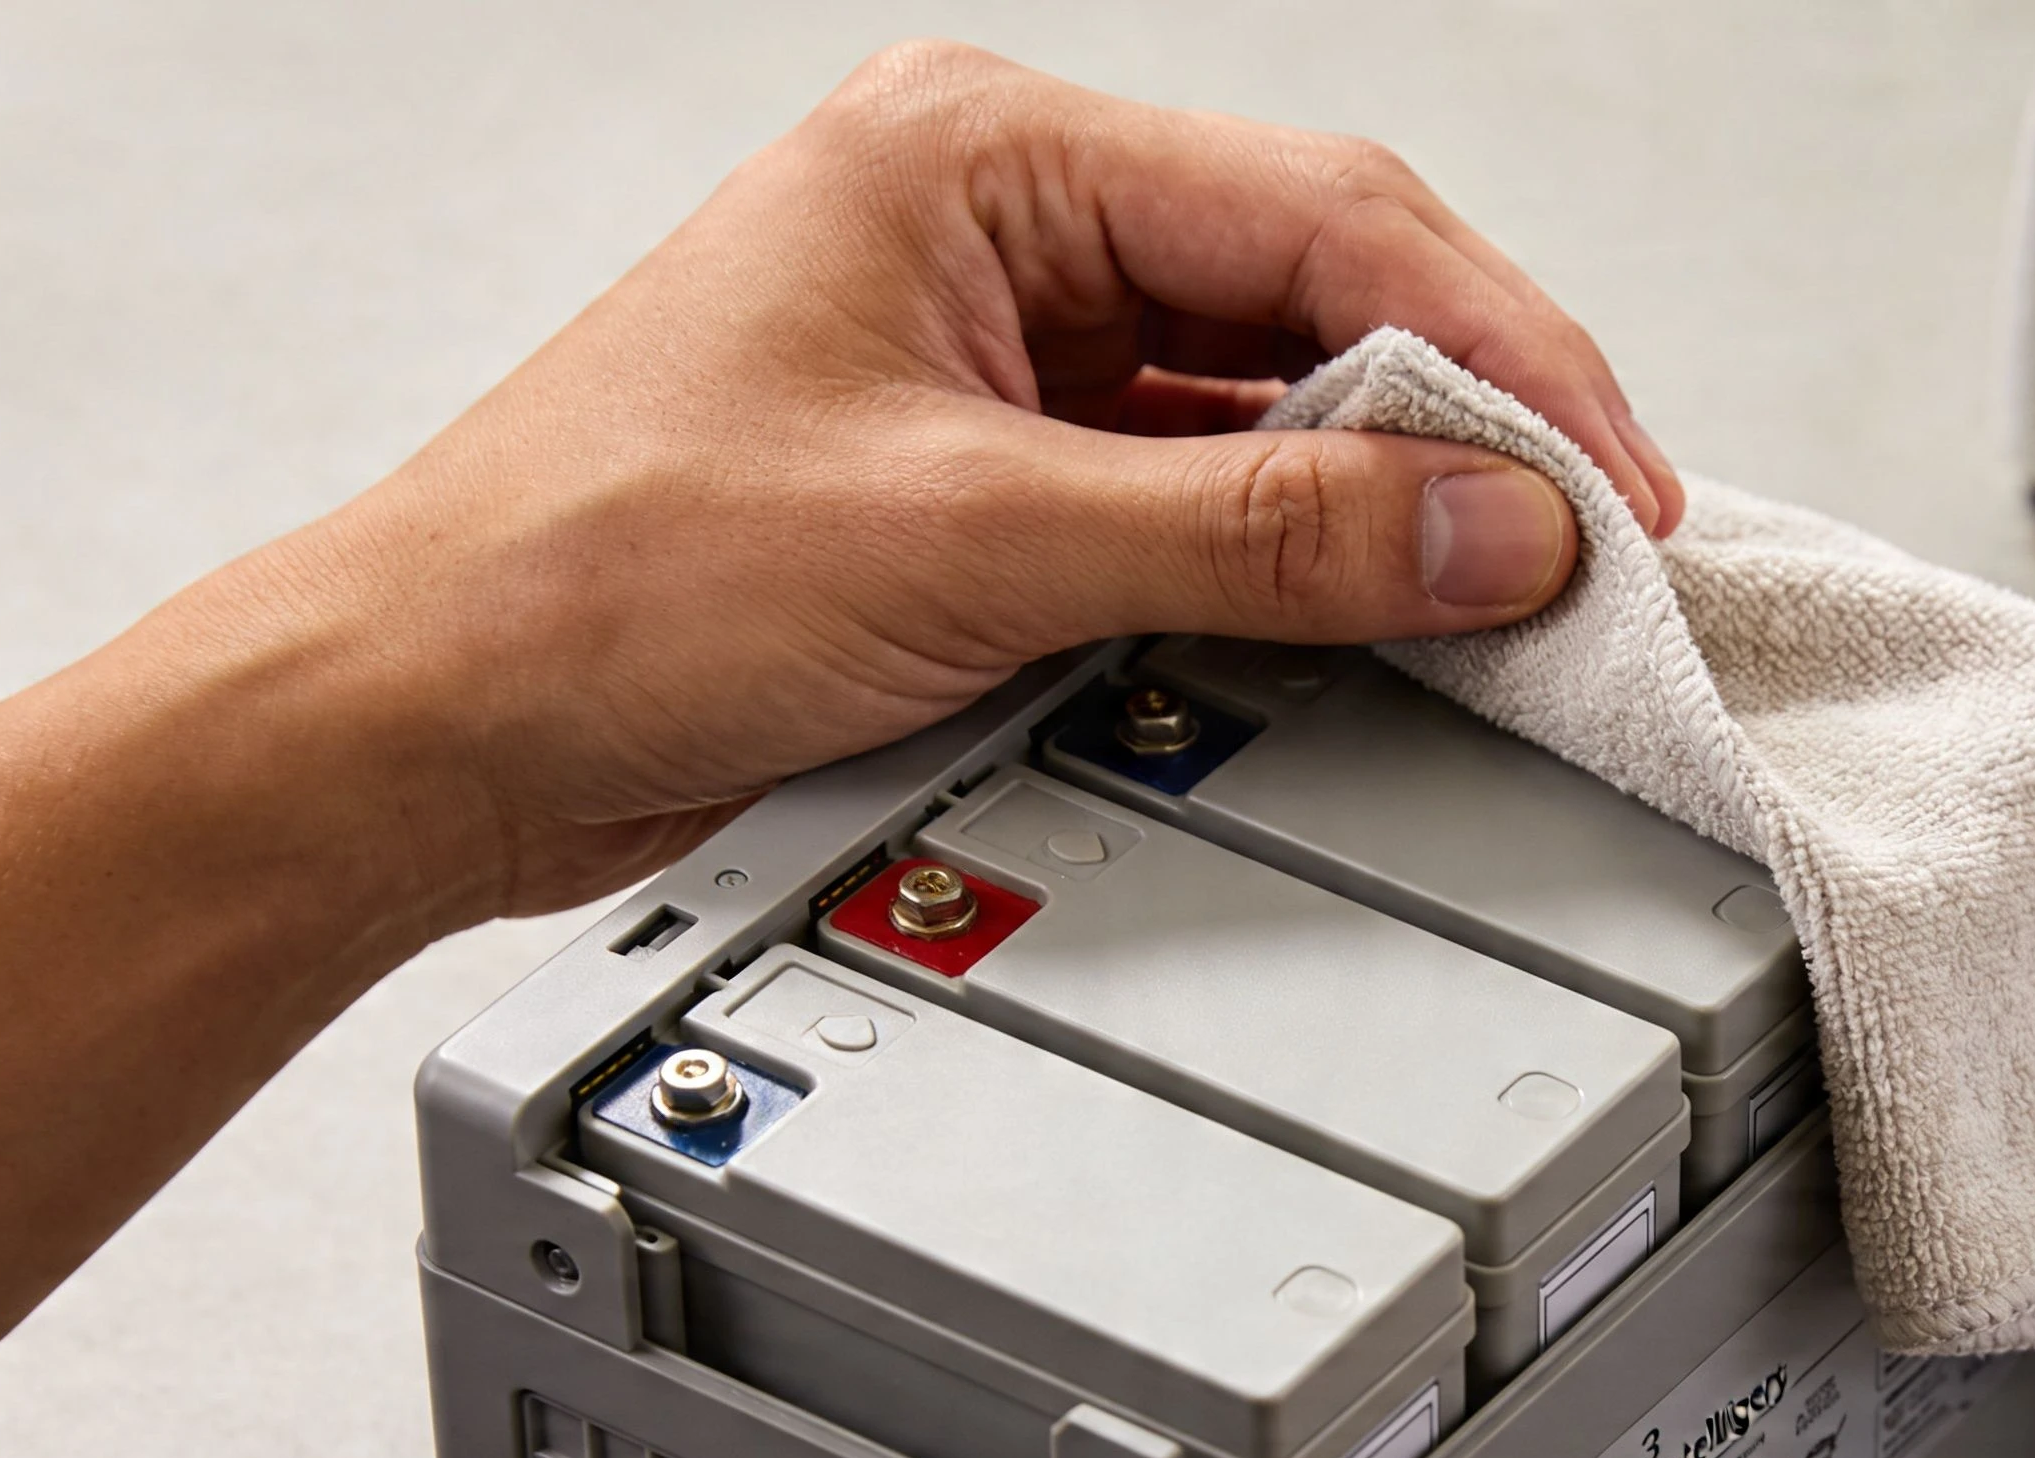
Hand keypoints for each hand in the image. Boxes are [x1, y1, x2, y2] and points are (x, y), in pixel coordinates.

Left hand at [0, 41, 1677, 1438]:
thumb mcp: (969, 544)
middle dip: (1463, 419)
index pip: (1323, 219)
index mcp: (978, 154)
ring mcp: (994, 353)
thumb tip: (1482, 524)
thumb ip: (1253, 533)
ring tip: (1497, 600)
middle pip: (1317, 290)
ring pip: (1266, 397)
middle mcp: (995, 227)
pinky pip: (1197, 493)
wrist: (431, 726)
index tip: (1603, 489)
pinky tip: (1361, 624)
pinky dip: (1291, 561)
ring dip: (1381, 496)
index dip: (1496, 355)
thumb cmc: (597, 579)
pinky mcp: (987, 477)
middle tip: (1585, 552)